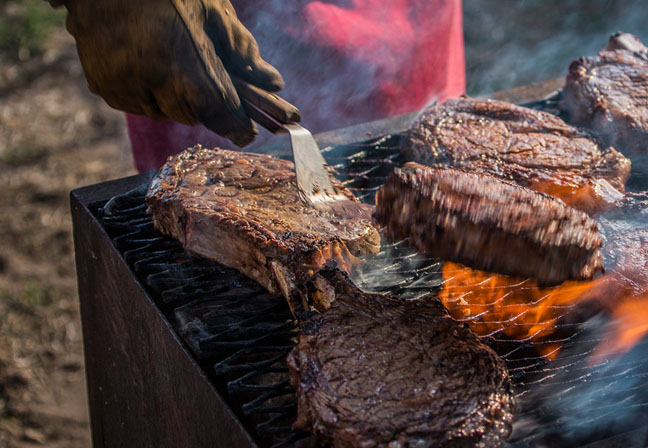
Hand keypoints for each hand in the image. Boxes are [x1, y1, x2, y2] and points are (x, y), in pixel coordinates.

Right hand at [51, 0, 283, 146]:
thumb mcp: (211, 11)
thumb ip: (243, 50)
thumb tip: (273, 84)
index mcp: (180, 63)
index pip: (218, 113)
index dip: (236, 124)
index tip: (249, 131)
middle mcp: (149, 83)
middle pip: (192, 114)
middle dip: (205, 100)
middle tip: (207, 75)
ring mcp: (123, 89)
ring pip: (166, 112)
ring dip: (176, 96)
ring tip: (172, 59)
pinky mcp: (105, 90)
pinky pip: (140, 105)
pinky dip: (150, 92)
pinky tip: (148, 61)